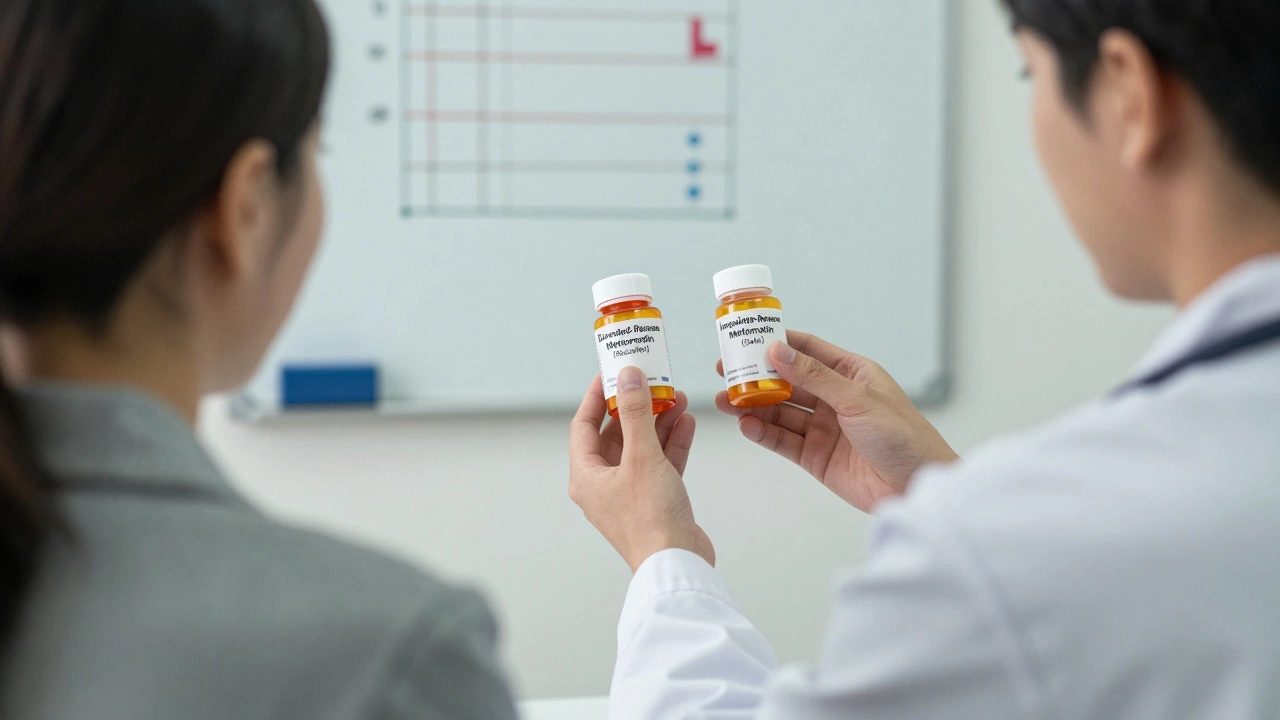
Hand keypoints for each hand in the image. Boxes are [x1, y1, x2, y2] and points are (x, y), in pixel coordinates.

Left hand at [569, 368, 714, 572]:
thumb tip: (628, 378)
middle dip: (636, 407)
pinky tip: (686, 423)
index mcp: (587, 476)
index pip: (584, 425)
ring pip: (641, 447)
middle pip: (616, 434)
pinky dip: (671, 443)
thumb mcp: (642, 456)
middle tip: (653, 383)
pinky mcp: (654, 500)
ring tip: (677, 398)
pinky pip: (659, 463)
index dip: (596, 396)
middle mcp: (604, 484)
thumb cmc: (651, 519)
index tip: (611, 373)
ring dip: (658, 422)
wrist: (678, 563)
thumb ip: (636, 413)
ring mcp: (630, 493)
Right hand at [717, 331, 958, 512]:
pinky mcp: (817, 457)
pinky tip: (746, 425)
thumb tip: (779, 351)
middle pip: (788, 382)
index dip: (778, 343)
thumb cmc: (903, 437)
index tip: (747, 337)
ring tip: (726, 401)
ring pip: (782, 413)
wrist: (917, 488)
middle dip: (757, 377)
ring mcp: (825, 429)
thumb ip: (815, 376)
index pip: (808, 351)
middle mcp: (836, 399)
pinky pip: (784, 441)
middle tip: (726, 371)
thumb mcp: (858, 399)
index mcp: (852, 375)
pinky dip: (764, 433)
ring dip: (754, 406)